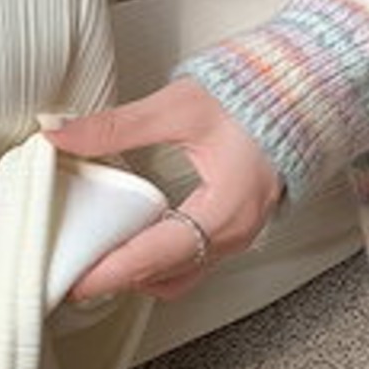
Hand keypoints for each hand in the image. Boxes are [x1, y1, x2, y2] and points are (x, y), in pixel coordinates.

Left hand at [42, 79, 282, 300]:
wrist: (306, 88)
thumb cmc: (258, 95)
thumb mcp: (178, 106)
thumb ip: (116, 125)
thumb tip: (62, 133)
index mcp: (225, 209)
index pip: (155, 255)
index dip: (111, 272)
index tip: (75, 280)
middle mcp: (234, 233)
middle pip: (164, 276)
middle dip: (117, 279)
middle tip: (72, 274)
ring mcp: (238, 234)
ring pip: (179, 276)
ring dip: (137, 274)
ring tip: (95, 261)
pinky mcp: (234, 226)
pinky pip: (191, 261)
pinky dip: (156, 261)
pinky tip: (131, 243)